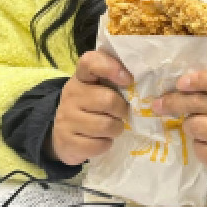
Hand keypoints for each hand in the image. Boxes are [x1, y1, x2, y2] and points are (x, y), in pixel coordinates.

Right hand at [51, 51, 131, 165]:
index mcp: (81, 77)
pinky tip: (101, 139)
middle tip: (121, 114)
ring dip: (116, 129)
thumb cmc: (90, 107)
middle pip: (108, 100)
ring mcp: (66, 118)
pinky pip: (99, 145)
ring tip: (112, 127)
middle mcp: (71, 95)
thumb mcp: (99, 89)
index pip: (90, 62)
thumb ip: (115, 81)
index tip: (128, 79)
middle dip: (122, 110)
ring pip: (106, 125)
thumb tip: (143, 82)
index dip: (110, 67)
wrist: (63, 136)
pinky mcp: (67, 141)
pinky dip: (106, 144)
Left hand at [154, 68, 206, 186]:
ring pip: (196, 125)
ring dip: (188, 126)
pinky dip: (198, 145)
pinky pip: (199, 148)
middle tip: (159, 104)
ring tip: (195, 127)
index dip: (201, 79)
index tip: (181, 82)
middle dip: (175, 102)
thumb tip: (189, 70)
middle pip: (200, 102)